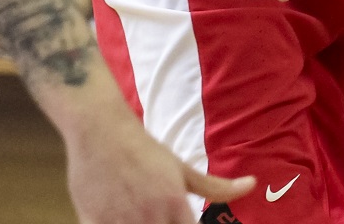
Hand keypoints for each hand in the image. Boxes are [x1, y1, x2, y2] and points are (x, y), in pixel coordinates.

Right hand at [66, 111, 253, 222]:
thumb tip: (252, 185)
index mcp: (174, 203)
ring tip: (143, 218)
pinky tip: (120, 220)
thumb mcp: (181, 167)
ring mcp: (118, 221)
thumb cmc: (143, 148)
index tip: (184, 222)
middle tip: (162, 218)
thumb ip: (216, 186)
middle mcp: (148, 216)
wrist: (100, 129)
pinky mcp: (91, 222)